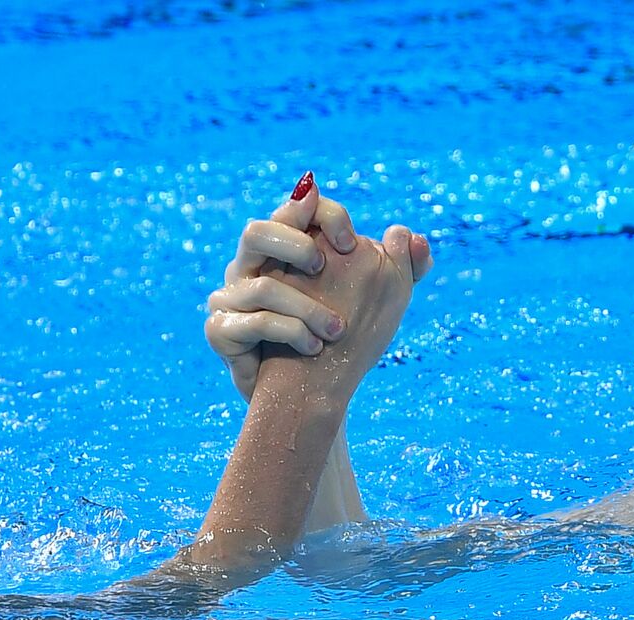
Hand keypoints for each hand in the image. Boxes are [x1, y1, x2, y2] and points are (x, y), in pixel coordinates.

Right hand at [207, 172, 432, 399]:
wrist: (303, 394)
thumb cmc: (334, 338)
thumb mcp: (375, 303)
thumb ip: (401, 271)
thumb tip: (413, 239)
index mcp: (286, 250)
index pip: (296, 210)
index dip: (321, 215)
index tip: (351, 242)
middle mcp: (251, 267)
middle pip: (257, 232)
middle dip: (295, 246)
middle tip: (323, 267)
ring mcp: (231, 298)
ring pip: (261, 286)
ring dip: (306, 308)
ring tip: (337, 330)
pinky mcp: (220, 330)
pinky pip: (253, 323)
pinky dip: (290, 334)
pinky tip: (315, 346)